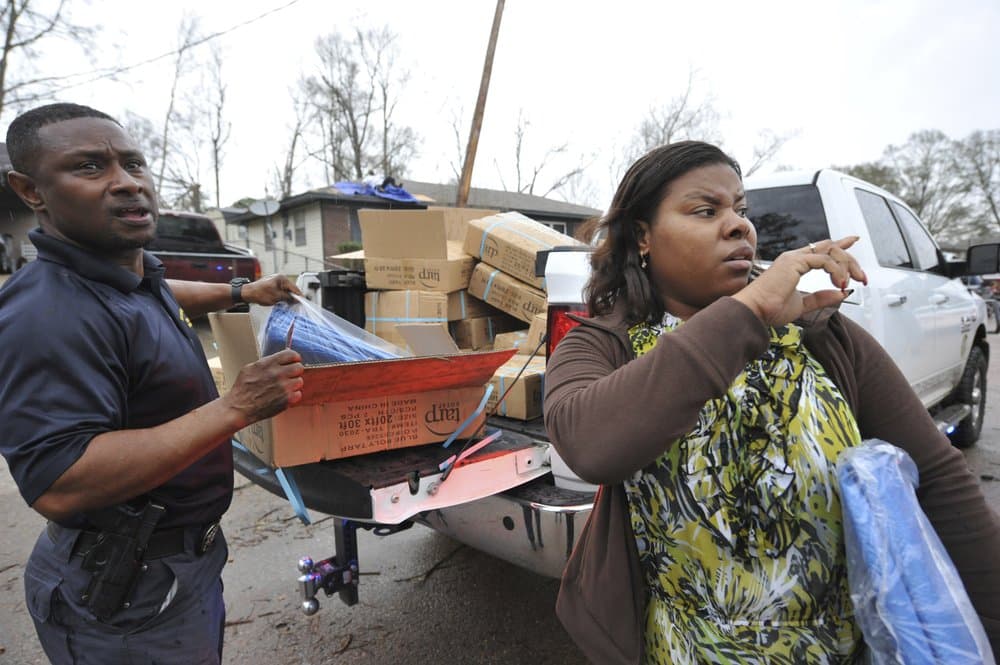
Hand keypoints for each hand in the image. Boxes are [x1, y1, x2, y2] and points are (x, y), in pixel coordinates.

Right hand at [222, 349, 303, 426]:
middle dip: (295, 371)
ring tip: (283, 388)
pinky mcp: (286, 399)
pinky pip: (298, 394)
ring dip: (293, 384)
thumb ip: (266, 362)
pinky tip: (283, 396)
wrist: (239, 408)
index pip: (292, 354)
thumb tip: (279, 359)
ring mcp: (283, 387)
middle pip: (299, 367)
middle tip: (289, 376)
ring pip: (300, 381)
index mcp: (268, 364)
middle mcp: (277, 374)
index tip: (293, 361)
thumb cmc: (242, 389)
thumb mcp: (250, 368)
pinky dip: (293, 396)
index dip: (294, 358)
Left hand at [241, 274, 301, 305]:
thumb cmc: (259, 293)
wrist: (247, 293)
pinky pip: (281, 291)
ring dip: (287, 297)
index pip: (294, 287)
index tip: (302, 301)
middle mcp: (279, 278)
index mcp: (281, 278)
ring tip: (288, 304)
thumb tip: (295, 299)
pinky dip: (282, 296)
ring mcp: (275, 282)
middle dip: (293, 296)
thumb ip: (287, 297)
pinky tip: (282, 301)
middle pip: (290, 288)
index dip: (299, 295)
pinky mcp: (272, 286)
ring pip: (286, 290)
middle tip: (296, 304)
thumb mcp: (276, 297)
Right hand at [733, 236, 868, 325]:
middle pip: (830, 247)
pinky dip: (836, 271)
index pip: (821, 249)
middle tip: (861, 276)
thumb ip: (820, 298)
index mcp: (793, 265)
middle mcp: (794, 258)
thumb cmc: (768, 308)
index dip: (839, 244)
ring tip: (851, 282)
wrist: (754, 311)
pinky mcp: (795, 262)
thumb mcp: (802, 304)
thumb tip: (839, 294)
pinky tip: (838, 283)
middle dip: (850, 260)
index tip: (853, 240)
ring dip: (846, 265)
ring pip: (831, 250)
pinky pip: (825, 260)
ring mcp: (794, 258)